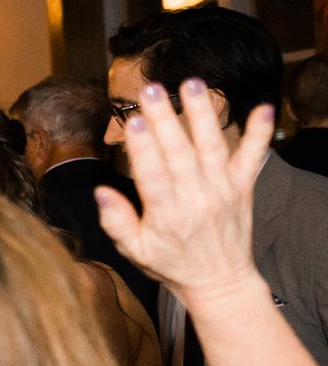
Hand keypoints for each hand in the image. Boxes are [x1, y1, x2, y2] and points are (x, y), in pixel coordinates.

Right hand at [96, 78, 271, 308]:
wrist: (220, 281)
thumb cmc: (172, 264)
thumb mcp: (135, 251)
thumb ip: (117, 222)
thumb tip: (101, 192)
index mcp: (166, 214)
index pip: (152, 175)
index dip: (142, 148)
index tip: (133, 123)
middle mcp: (196, 198)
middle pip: (179, 153)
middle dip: (165, 119)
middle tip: (152, 90)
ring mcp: (223, 190)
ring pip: (212, 146)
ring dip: (202, 114)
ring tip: (192, 85)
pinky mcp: (243, 186)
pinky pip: (253, 157)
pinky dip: (260, 133)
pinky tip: (263, 108)